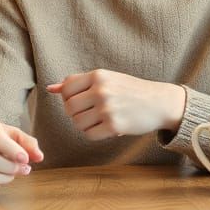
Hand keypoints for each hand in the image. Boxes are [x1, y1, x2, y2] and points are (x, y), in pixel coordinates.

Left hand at [47, 70, 186, 139]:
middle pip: (69, 108)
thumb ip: (79, 82)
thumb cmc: (131, 90)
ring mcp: (107, 108)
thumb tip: (50, 88)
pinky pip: (89, 134)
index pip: (66, 88)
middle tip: (92, 112)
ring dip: (85, 125)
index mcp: (98, 75)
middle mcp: (101, 90)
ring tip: (99, 120)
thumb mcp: (107, 79)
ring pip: (77, 123)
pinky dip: (95, 134)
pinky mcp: (114, 125)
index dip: (70, 98)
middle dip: (77, 113)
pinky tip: (106, 127)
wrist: (159, 102)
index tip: (83, 100)